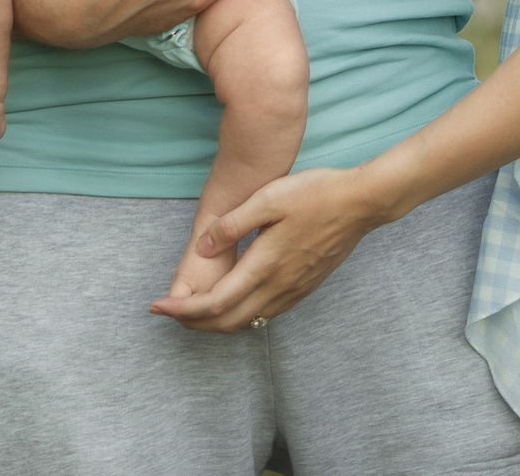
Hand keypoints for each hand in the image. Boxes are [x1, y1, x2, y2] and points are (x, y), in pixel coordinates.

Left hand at [147, 166, 391, 330]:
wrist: (362, 203)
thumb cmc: (316, 194)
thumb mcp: (268, 198)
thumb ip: (232, 225)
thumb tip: (203, 248)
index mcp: (264, 265)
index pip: (214, 303)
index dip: (182, 310)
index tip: (157, 307)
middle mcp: (279, 287)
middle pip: (228, 322)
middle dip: (194, 324)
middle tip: (170, 313)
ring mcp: (294, 290)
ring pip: (248, 322)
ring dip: (217, 322)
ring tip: (194, 310)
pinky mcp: (306, 287)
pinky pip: (267, 314)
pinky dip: (241, 316)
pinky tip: (234, 302)